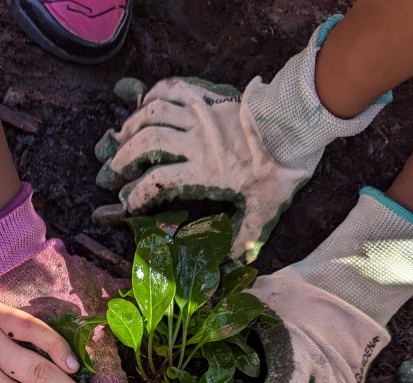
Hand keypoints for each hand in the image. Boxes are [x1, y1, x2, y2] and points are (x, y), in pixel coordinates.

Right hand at [93, 76, 309, 263]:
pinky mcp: (210, 98)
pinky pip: (175, 89)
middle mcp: (196, 141)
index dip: (137, 194)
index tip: (128, 203)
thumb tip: (232, 262)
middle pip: (147, 143)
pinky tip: (145, 102)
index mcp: (204, 171)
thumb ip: (245, 236)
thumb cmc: (282, 171)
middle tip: (113, 169)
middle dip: (124, 157)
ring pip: (155, 113)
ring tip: (121, 136)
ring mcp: (202, 115)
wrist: (299, 127)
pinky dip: (156, 93)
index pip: (158, 181)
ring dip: (133, 124)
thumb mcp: (265, 210)